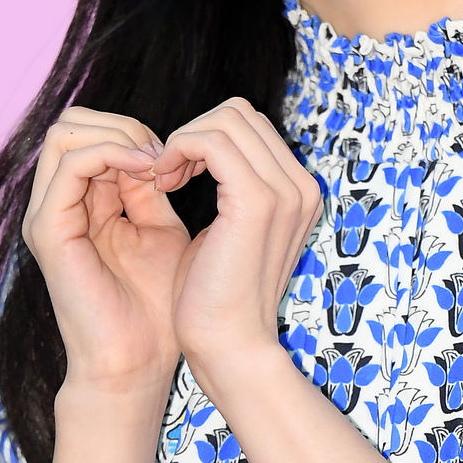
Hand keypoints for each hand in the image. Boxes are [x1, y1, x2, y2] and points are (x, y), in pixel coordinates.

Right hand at [21, 105, 187, 396]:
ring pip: (66, 134)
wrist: (139, 361)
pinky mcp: (49, 230)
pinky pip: (72, 165)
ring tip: (157, 161)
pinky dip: (113, 154)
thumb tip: (158, 148)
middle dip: (125, 125)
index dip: (138, 131)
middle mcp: (56, 203)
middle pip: (72, 123)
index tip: (180, 155)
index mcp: (81, 202)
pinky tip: (148, 170)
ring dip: (120, 136)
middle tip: (166, 153)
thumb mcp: (161, 229)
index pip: (93, 133)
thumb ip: (150, 188)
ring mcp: (47, 215)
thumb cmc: (157, 305)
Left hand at [150, 96, 323, 391]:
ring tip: (161, 179)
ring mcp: (286, 191)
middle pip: (240, 113)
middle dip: (193, 133)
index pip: (249, 125)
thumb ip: (229, 187)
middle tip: (164, 173)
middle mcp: (302, 185)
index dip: (204, 136)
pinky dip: (179, 150)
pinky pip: (212, 141)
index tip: (174, 171)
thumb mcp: (228, 230)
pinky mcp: (258, 201)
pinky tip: (162, 181)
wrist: (230, 350)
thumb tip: (201, 149)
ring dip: (182, 141)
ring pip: (226, 119)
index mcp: (298, 191)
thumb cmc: (218, 298)